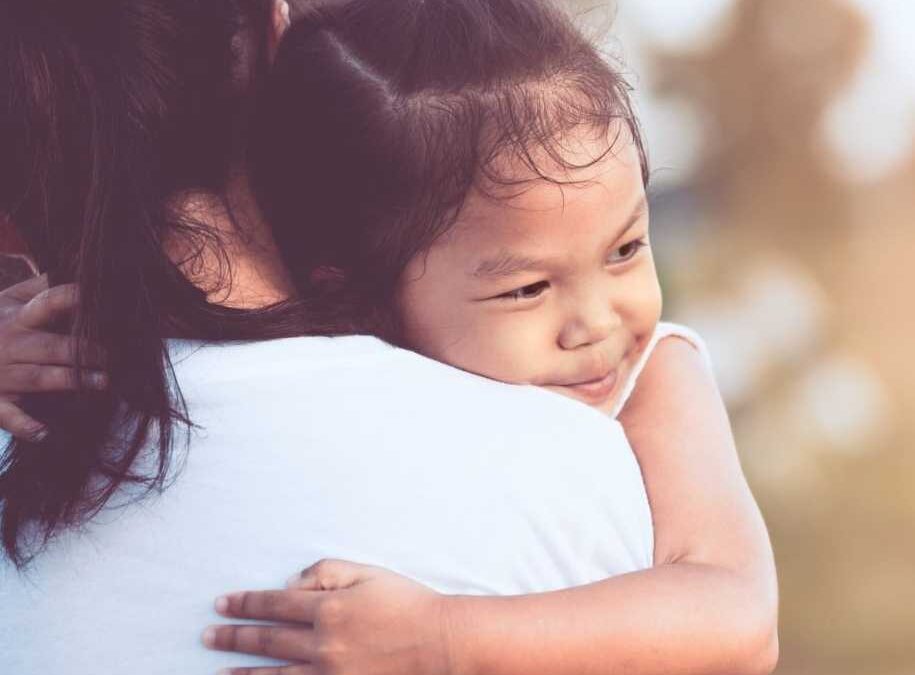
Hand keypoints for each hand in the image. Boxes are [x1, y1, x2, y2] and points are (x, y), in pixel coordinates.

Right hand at [0, 274, 106, 439]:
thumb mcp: (9, 300)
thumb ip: (43, 288)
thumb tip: (84, 268)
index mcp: (18, 317)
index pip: (47, 303)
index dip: (71, 298)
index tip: (97, 297)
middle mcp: (10, 344)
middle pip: (50, 346)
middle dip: (83, 351)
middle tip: (115, 355)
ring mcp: (1, 375)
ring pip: (38, 378)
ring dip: (71, 381)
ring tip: (104, 382)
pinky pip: (9, 416)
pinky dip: (25, 425)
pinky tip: (46, 433)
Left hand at [204, 558, 456, 674]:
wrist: (442, 644)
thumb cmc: (407, 603)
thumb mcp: (367, 574)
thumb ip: (325, 571)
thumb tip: (289, 583)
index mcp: (328, 608)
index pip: (274, 603)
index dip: (245, 603)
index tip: (221, 603)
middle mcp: (322, 644)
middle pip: (267, 640)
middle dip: (233, 637)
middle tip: (207, 635)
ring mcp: (330, 673)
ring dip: (242, 671)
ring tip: (219, 669)